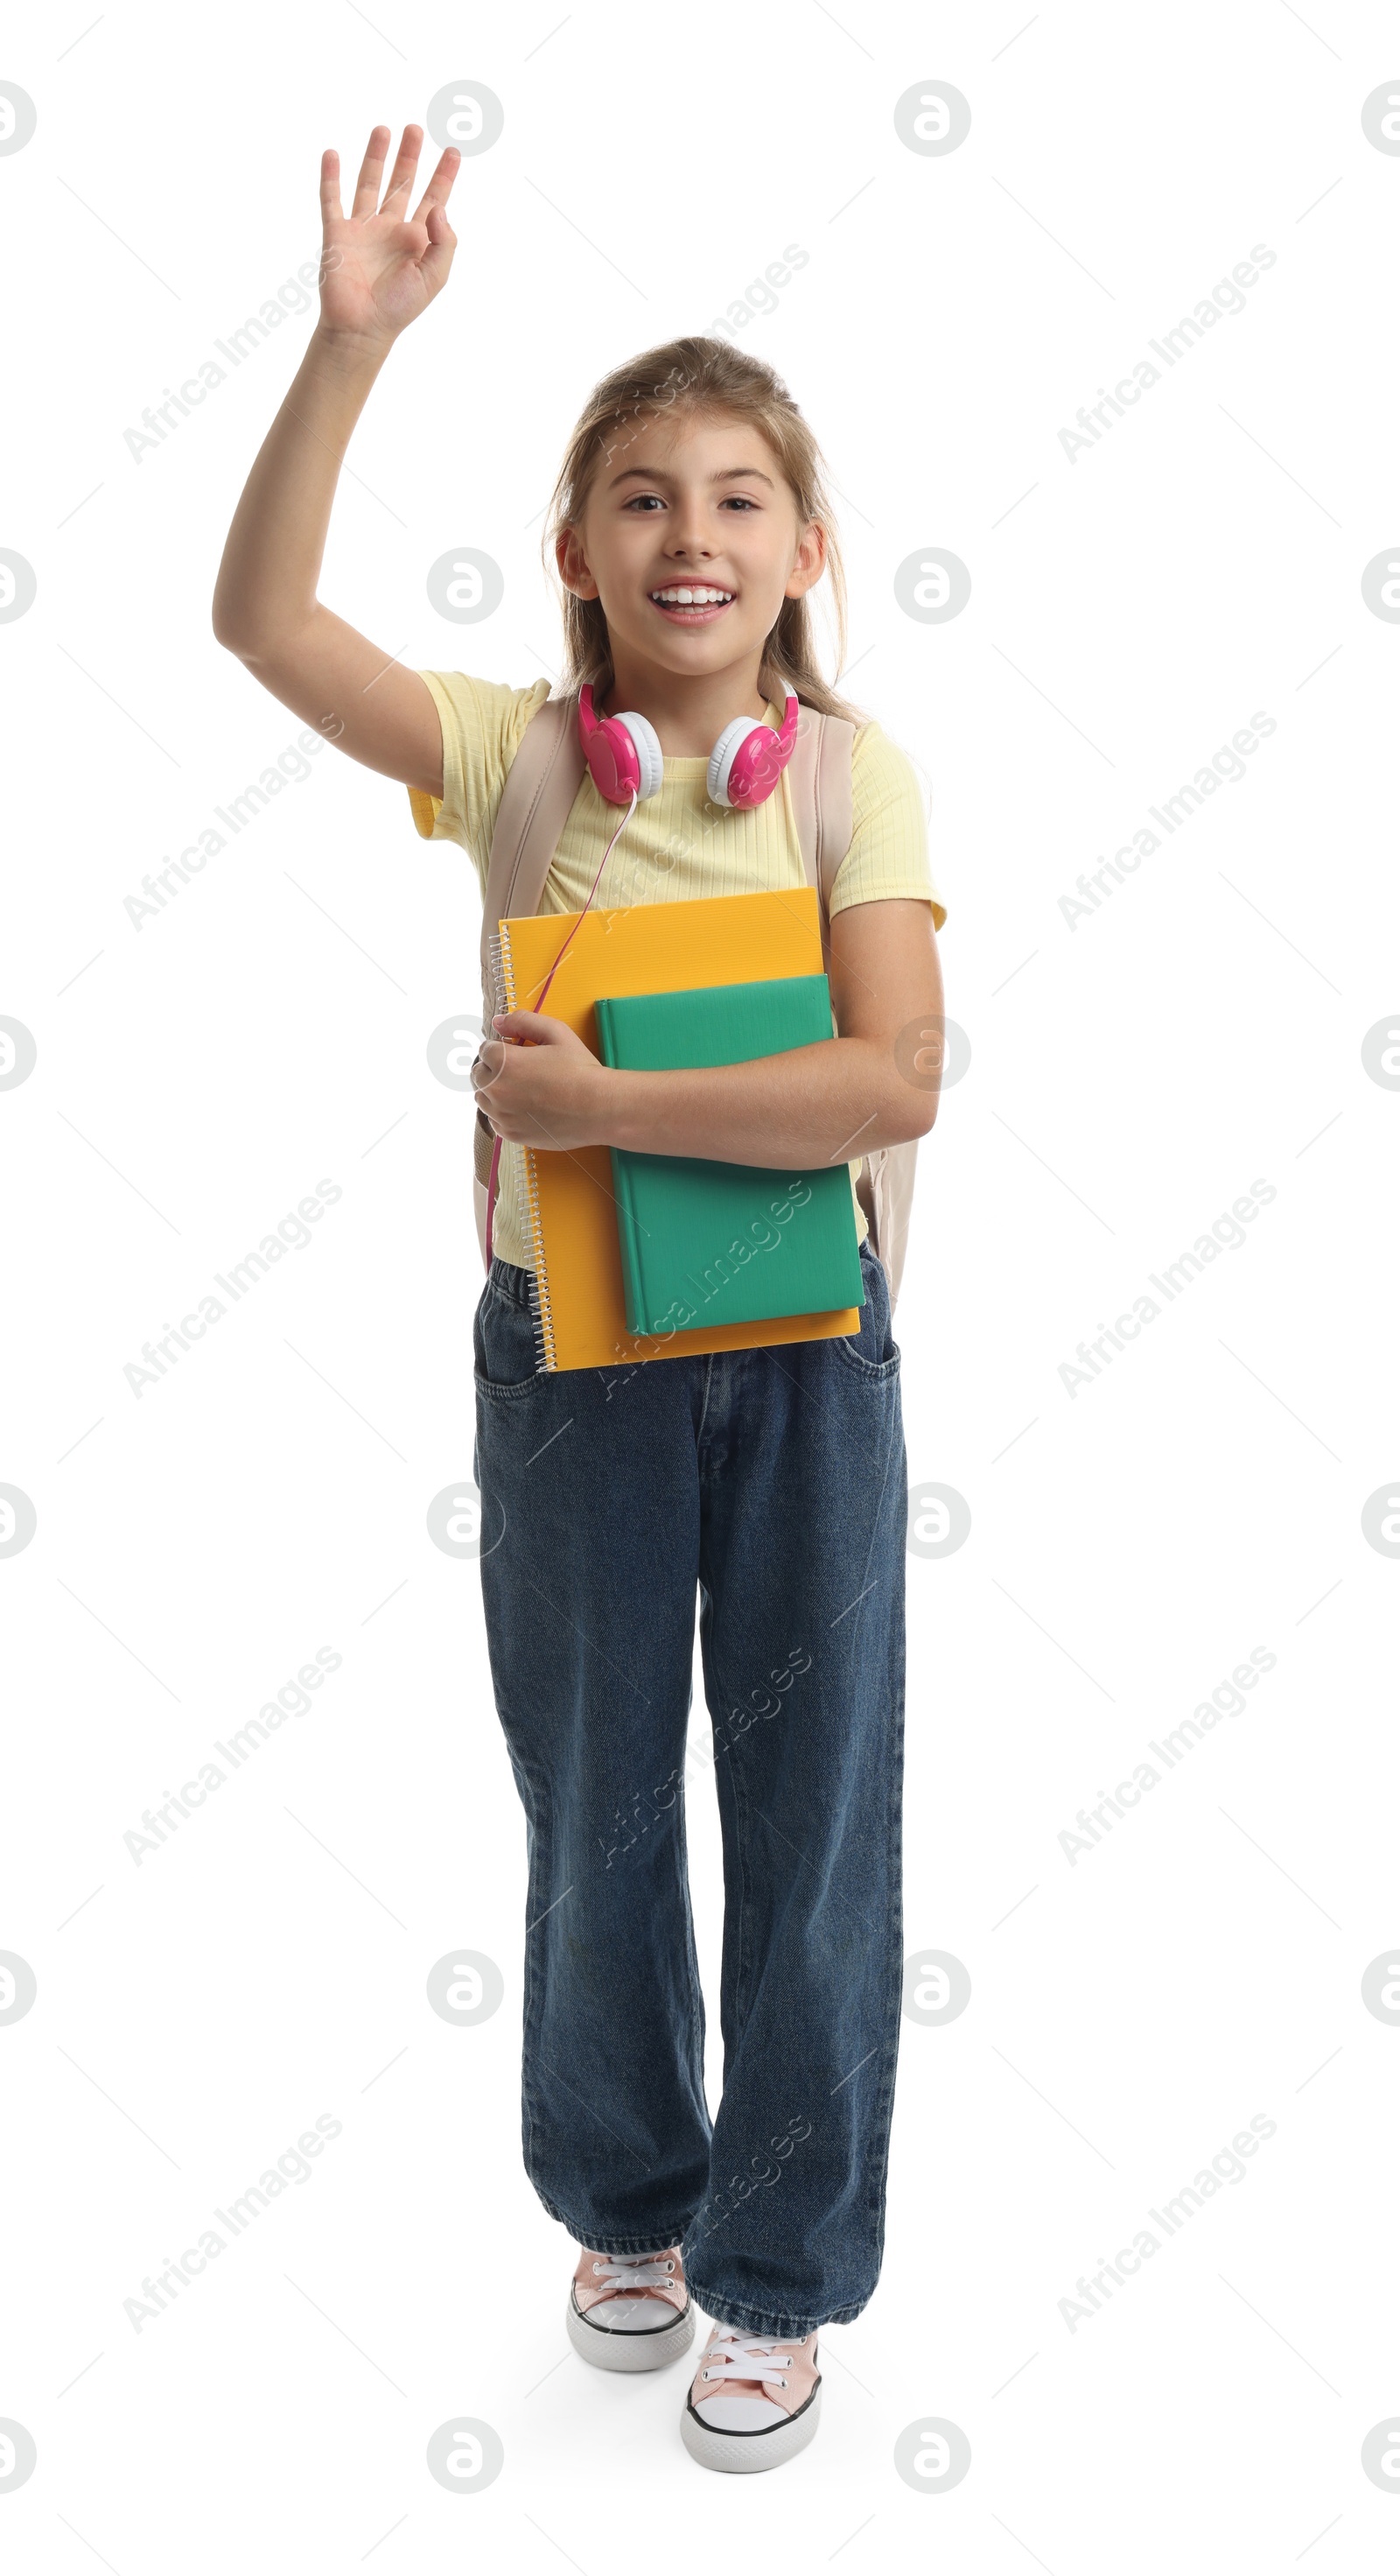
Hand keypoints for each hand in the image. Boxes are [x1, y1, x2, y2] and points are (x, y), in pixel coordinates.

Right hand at [317, 124, 458, 350]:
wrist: (363, 328)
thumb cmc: (401, 307)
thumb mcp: (435, 276)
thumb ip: (444, 241)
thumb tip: (440, 207)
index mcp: (416, 238)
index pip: (433, 198)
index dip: (443, 175)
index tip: (453, 151)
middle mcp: (390, 228)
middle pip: (401, 182)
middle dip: (409, 156)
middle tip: (416, 128)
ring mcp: (363, 229)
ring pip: (369, 183)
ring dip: (375, 156)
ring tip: (383, 129)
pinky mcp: (337, 234)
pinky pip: (331, 200)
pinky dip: (330, 177)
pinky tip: (332, 154)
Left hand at [472, 1012, 611, 1150]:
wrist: (599, 1108)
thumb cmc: (580, 1070)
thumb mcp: (556, 1032)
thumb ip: (522, 1021)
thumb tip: (498, 1022)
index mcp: (504, 1062)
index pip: (485, 1049)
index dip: (503, 1048)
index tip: (519, 1053)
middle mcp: (496, 1089)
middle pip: (479, 1074)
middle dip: (495, 1069)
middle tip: (522, 1071)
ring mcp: (501, 1114)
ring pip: (483, 1098)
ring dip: (496, 1091)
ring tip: (524, 1089)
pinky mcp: (510, 1133)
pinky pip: (494, 1119)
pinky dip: (504, 1112)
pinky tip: (527, 1107)